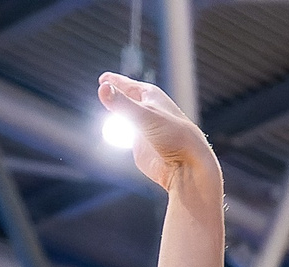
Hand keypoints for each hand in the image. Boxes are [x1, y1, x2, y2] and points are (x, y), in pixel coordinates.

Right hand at [97, 73, 212, 192]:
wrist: (186, 166)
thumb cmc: (173, 136)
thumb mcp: (144, 116)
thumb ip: (121, 103)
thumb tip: (102, 88)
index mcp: (151, 97)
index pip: (129, 85)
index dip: (116, 81)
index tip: (103, 78)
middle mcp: (148, 111)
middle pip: (127, 100)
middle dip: (117, 95)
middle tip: (104, 89)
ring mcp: (144, 129)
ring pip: (126, 118)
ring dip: (116, 115)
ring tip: (107, 109)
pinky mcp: (141, 147)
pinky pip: (126, 137)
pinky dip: (118, 134)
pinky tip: (111, 134)